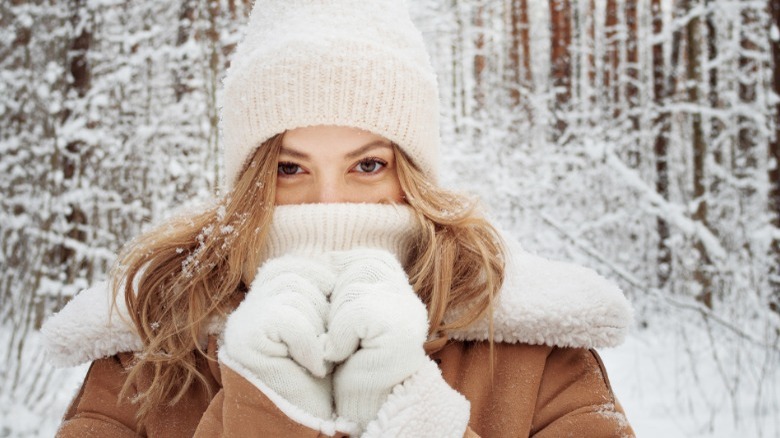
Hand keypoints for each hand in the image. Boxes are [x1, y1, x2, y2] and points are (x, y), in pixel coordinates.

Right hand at [220, 254, 334, 419]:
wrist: (307, 423)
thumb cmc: (323, 378)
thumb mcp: (326, 325)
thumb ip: (321, 292)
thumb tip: (337, 259)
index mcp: (265, 298)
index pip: (296, 266)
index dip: (324, 287)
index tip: (334, 323)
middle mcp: (248, 307)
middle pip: (296, 274)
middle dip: (324, 309)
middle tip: (327, 346)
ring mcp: (242, 322)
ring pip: (294, 292)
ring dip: (319, 328)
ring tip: (320, 358)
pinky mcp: (244, 340)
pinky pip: (287, 318)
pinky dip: (309, 344)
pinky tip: (313, 367)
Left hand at [323, 249, 429, 430]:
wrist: (358, 408)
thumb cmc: (345, 363)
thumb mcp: (343, 315)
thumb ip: (344, 284)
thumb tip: (327, 257)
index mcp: (398, 291)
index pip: (367, 259)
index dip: (340, 276)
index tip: (331, 305)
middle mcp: (409, 299)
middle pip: (361, 267)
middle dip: (336, 300)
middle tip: (338, 334)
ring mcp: (408, 313)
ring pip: (354, 290)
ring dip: (335, 322)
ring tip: (340, 346)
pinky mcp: (400, 332)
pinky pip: (355, 316)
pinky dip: (340, 337)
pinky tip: (342, 355)